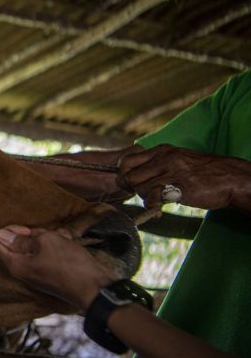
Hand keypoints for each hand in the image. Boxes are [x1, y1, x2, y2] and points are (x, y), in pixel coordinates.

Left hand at [0, 226, 116, 310]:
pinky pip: (49, 253)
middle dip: (34, 234)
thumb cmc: (69, 263)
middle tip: (49, 235)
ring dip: (49, 238)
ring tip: (63, 239)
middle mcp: (24, 270)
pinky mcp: (52, 272)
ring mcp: (38, 272)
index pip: (0, 242)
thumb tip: (1, 234)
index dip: (11, 231)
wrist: (95, 287)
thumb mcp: (46, 242)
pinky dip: (58, 246)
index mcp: (16, 264)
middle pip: (19, 244)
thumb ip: (22, 239)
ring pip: (37, 246)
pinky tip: (68, 243)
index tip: (28, 230)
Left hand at [118, 144, 250, 210]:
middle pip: (128, 174)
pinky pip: (153, 197)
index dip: (125, 174)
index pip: (127, 160)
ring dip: (144, 197)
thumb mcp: (177, 161)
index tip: (133, 184)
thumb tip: (132, 176)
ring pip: (139, 187)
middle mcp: (164, 157)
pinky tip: (160, 207)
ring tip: (157, 200)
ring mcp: (172, 171)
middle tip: (142, 194)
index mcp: (162, 150)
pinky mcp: (179, 186)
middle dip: (131, 187)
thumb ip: (156, 165)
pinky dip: (153, 205)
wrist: (231, 179)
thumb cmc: (202, 173)